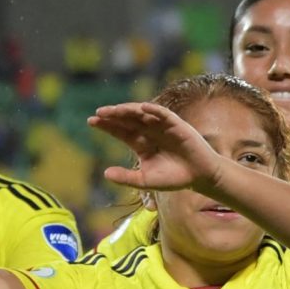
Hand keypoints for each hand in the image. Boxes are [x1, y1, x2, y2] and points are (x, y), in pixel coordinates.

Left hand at [91, 102, 228, 193]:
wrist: (199, 177)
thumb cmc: (173, 178)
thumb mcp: (146, 180)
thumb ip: (126, 178)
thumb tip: (105, 173)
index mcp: (140, 143)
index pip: (120, 131)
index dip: (106, 126)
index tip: (90, 121)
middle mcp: (149, 132)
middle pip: (127, 119)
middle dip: (113, 115)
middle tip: (99, 113)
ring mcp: (162, 126)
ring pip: (142, 114)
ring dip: (129, 110)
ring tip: (115, 109)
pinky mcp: (177, 125)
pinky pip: (164, 114)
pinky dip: (154, 110)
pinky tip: (143, 108)